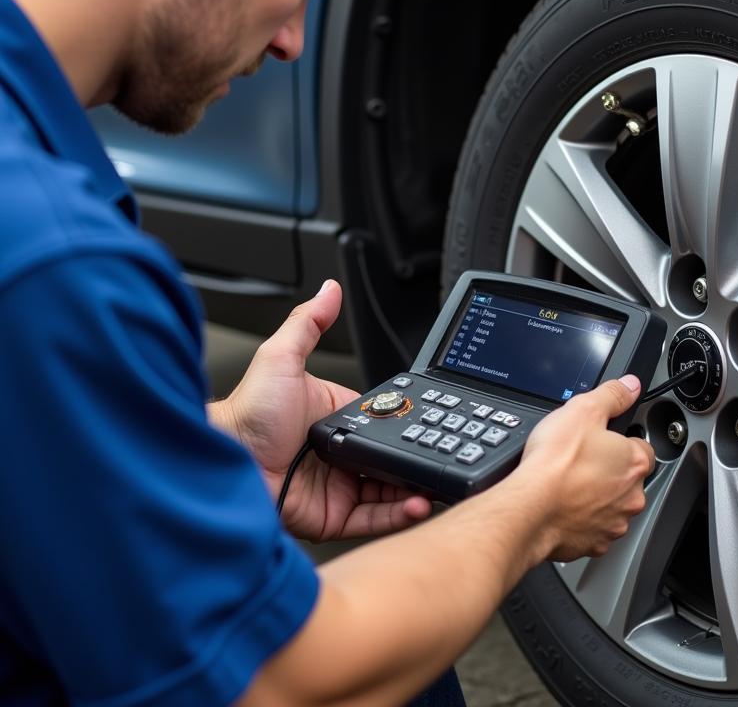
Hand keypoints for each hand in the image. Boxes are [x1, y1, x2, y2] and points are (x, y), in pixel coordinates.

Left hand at [211, 280, 432, 540]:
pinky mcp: (333, 517)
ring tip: (437, 483)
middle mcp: (339, 454)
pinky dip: (399, 514)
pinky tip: (416, 503)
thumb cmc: (243, 414)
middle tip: (444, 456)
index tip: (435, 424)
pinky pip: (374, 518)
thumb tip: (329, 290)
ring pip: (390, 490)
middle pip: (391, 457)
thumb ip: (308, 323)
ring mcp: (337, 486)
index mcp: (335, 418)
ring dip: (416, 488)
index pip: (384, 422)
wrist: (221, 464)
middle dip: (419, 459)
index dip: (410, 424)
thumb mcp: (281, 357)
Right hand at [513, 376, 654, 561]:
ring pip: (611, 505)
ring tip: (569, 483)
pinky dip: (581, 519)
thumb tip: (630, 385)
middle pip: (627, 478)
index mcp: (634, 462)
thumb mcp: (583, 410)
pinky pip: (593, 529)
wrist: (529, 508)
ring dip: (596, 496)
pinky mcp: (594, 544)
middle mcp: (631, 496)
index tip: (602, 440)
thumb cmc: (555, 464)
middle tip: (580, 460)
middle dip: (608, 470)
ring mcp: (614, 523)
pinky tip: (563, 505)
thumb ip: (612, 395)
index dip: (620, 440)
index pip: (642, 446)